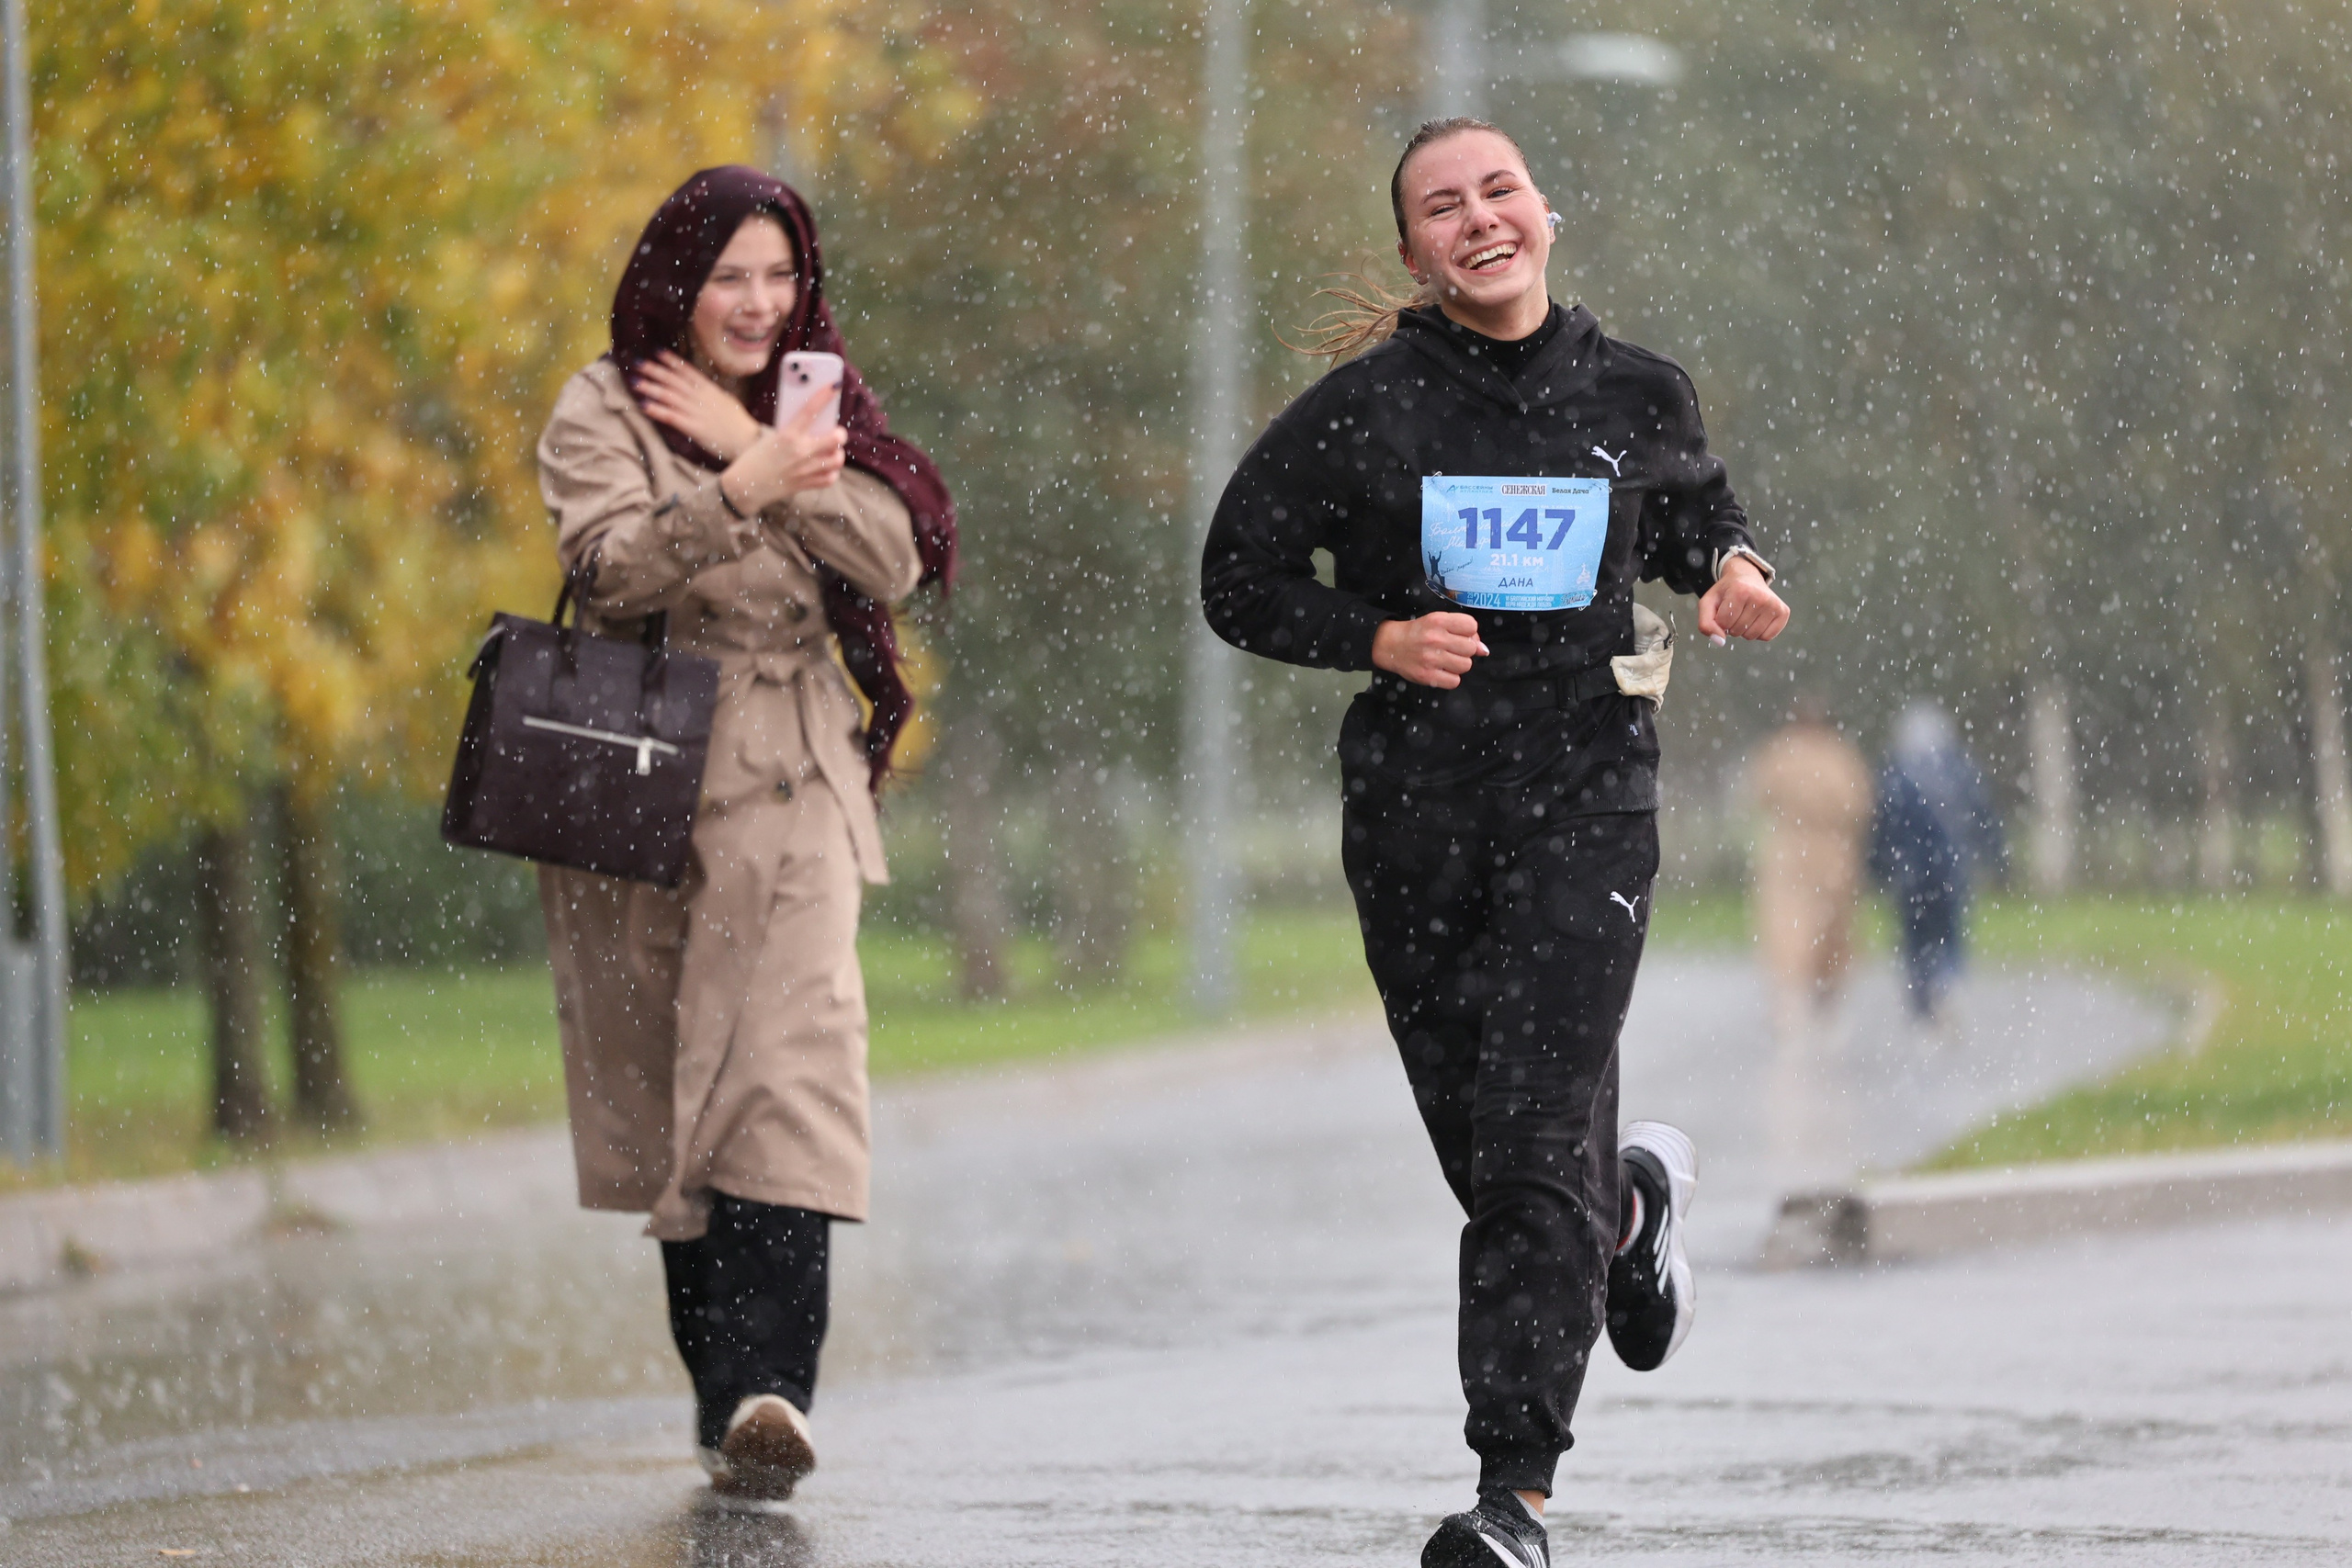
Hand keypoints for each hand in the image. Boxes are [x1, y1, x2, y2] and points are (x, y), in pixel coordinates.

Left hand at [630, 351, 766, 461]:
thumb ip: (711, 392)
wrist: (747, 442)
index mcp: (710, 389)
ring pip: (669, 396)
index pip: (687, 371)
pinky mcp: (693, 427)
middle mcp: (701, 397)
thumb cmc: (739, 423)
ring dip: (650, 388)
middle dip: (655, 370)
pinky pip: (671, 416)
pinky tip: (644, 405)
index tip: (657, 352)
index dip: (671, 360)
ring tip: (635, 382)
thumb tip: (699, 385)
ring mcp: (696, 412)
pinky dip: (657, 410)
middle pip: (674, 380)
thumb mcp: (727, 401)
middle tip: (637, 363)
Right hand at [719, 393, 848, 514]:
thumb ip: (793, 431)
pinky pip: (830, 478)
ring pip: (837, 459)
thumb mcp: (772, 437)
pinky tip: (826, 467)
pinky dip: (831, 472)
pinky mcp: (805, 485)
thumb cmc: (756, 457)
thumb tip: (815, 423)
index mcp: (787, 435)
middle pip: (836, 438)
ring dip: (837, 454)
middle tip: (836, 433)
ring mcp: (804, 470)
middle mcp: (800, 452)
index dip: (825, 395)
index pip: (810, 410)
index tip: (835, 385)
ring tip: (831, 452)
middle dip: (839, 433)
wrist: (744, 486)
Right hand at [1372, 612, 1487, 687]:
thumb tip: (1483, 649)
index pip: (1471, 626)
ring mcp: (1430, 658)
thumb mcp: (1438, 623)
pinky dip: (1451, 678)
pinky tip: (1441, 671)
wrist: (1390, 645)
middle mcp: (1435, 638)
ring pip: (1465, 665)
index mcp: (1438, 621)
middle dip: (1465, 650)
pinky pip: (1454, 681)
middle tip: (1452, 650)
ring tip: (1447, 661)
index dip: (1470, 633)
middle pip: (1470, 648)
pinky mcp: (1426, 676)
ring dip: (1459, 665)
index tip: (1461, 636)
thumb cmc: (1418, 633)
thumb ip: (1461, 632)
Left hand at [1696, 555, 1788, 642]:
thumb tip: (1720, 642)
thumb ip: (1705, 623)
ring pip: (1752, 636)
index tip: (1724, 608)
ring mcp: (1774, 604)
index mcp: (1740, 590)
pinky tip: (1757, 619)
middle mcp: (1760, 596)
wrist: (1747, 577)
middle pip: (1737, 631)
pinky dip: (1759, 633)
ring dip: (1745, 630)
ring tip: (1746, 613)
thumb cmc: (1727, 592)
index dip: (1720, 620)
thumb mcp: (1708, 602)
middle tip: (1736, 609)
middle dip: (1732, 625)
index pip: (1723, 623)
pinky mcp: (1783, 611)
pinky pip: (1767, 637)